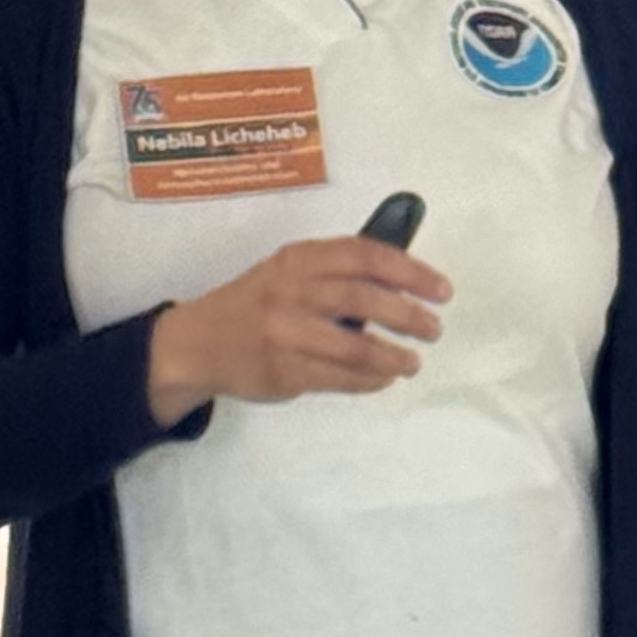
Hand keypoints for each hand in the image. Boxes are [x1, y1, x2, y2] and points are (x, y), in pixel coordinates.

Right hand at [145, 237, 451, 424]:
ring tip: (413, 362)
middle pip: (363, 299)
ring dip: (393, 357)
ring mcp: (284, 333)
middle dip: (408, 315)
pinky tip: (384, 378)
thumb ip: (339, 271)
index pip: (365, 256)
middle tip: (434, 328)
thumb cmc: (257, 303)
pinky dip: (369, 380)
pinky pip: (338, 378)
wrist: (196, 343)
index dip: (410, 271)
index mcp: (300, 259)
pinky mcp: (281, 370)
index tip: (441, 290)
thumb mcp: (290, 271)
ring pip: (354, 347)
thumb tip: (408, 277)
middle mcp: (291, 291)